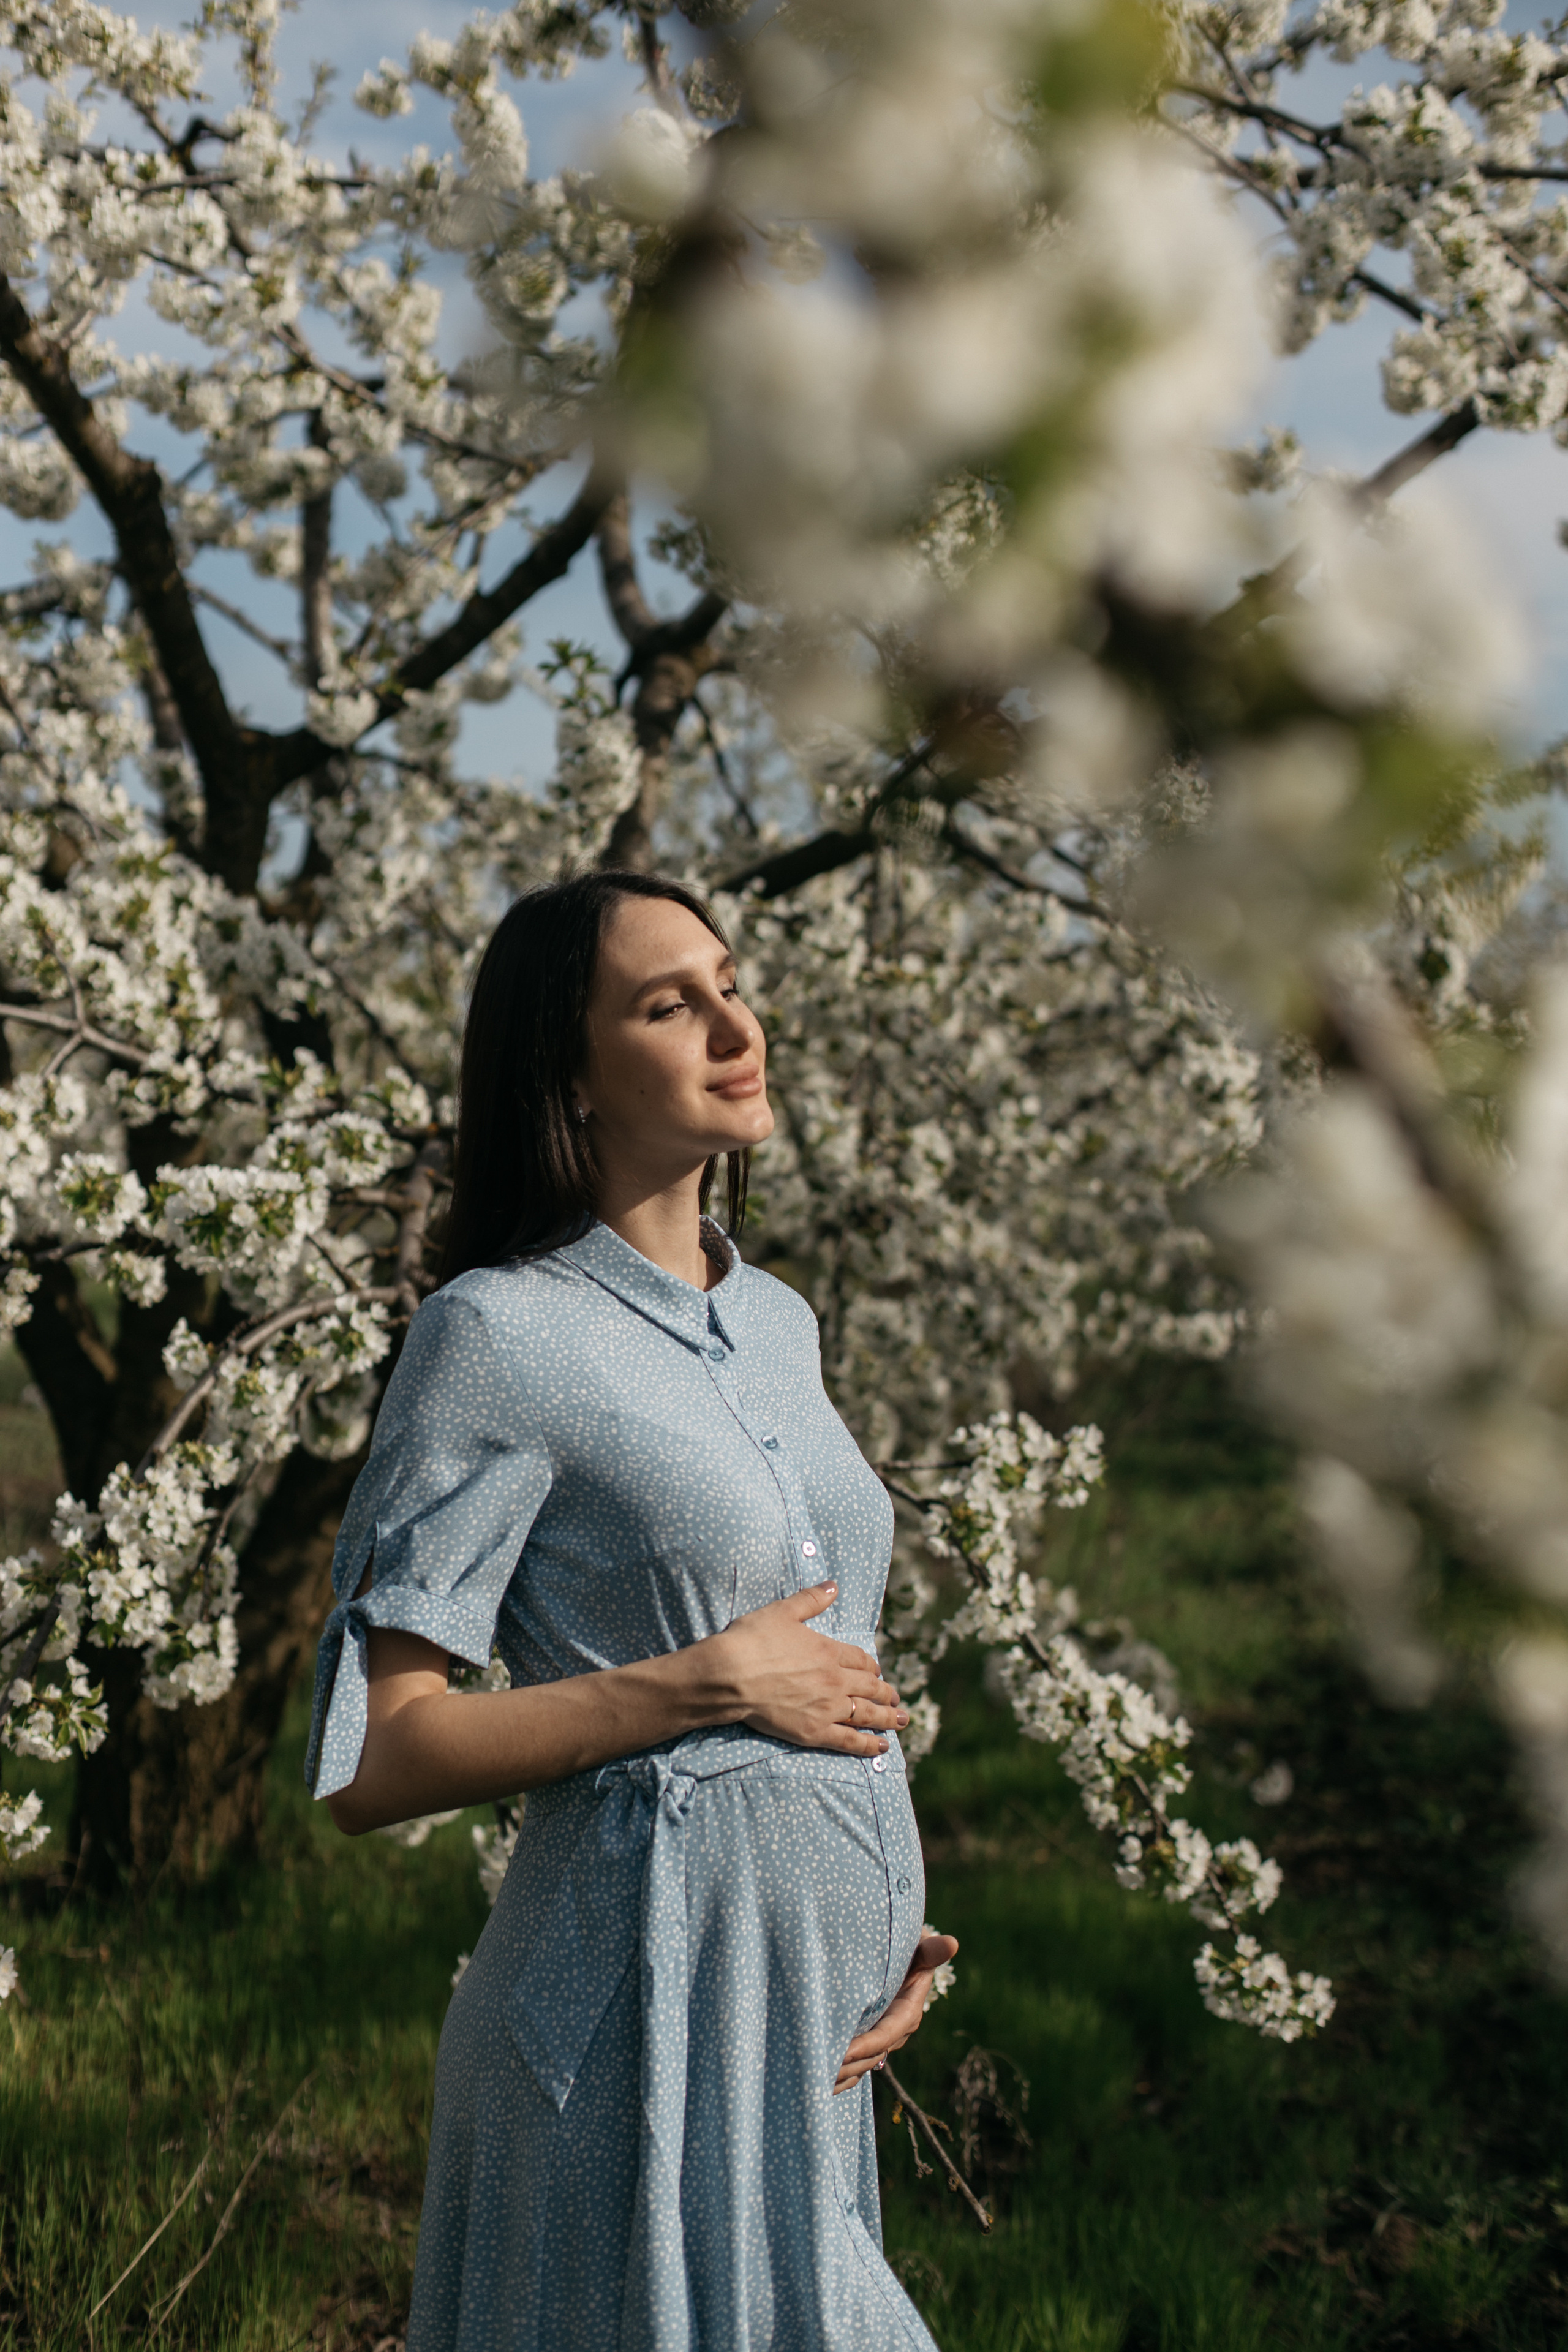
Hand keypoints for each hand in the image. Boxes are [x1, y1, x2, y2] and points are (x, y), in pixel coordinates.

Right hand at [702, 1583, 906, 1758]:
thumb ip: (811, 1599)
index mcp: (829, 1651)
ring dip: (888, 1717)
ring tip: (902, 1720)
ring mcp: (827, 1708)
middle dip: (885, 1692)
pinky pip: (850, 1740)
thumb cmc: (752, 1640)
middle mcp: (835, 1680)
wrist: (731, 1675)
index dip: (871, 1666)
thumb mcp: (783, 1611)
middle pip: (869, 1687)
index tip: (876, 1671)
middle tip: (897, 1699)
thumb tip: (833, 1585)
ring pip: (867, 1714)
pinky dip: (868, 1745)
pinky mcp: (815, 1732)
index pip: (860, 1660)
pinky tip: (881, 1747)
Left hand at [834, 1934, 958, 2093]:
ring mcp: (883, 2041)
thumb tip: (952, 1943)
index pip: (885, 2035)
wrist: (907, 1963)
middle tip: (819, 2070)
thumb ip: (930, 1950)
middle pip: (870, 2056)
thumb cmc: (911, 1952)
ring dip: (841, 2075)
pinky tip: (821, 2083)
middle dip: (847, 2065)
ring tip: (816, 2080)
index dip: (866, 2045)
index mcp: (907, 2013)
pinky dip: (841, 2076)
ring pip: (862, 2065)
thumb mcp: (920, 1950)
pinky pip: (857, 2065)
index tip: (843, 2053)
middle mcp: (896, 2033)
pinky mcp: (870, 2043)